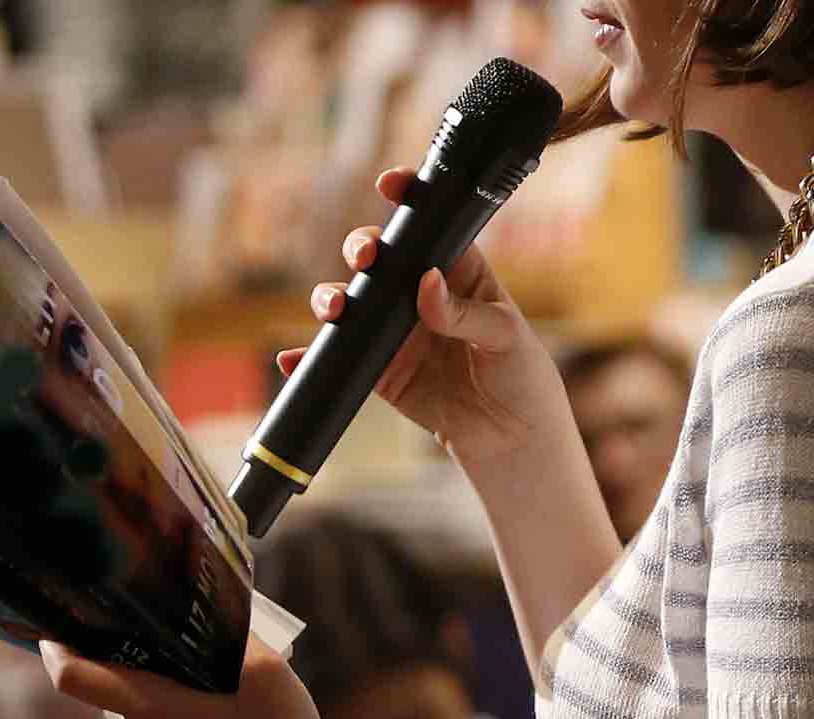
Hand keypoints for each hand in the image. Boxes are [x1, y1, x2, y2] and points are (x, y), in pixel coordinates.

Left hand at [40, 635, 351, 718]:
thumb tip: (205, 612)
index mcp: (153, 711)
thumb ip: (227, 634)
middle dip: (140, 668)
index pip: (73, 677)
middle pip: (118, 693)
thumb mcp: (266, 669)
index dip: (56, 648)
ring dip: (166, 703)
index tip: (55, 628)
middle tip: (183, 651)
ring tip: (219, 698)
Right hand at [282, 168, 566, 466]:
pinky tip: (292, 358)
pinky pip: (338, 358)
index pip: (431, 226)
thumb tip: (425, 283)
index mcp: (460, 272)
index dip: (409, 199)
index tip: (390, 183)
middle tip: (366, 258)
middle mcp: (420, 294)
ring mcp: (396, 331)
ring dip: (331, 298)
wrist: (509, 439)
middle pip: (380, 258)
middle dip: (362, 248)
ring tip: (334, 310)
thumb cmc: (521, 377)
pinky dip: (310, 358)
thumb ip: (465, 313)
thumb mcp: (505, 337)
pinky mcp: (379, 369)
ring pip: (351, 302)